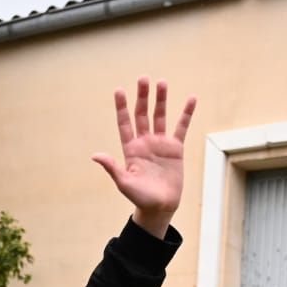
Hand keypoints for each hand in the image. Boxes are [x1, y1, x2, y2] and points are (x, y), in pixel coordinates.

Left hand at [91, 78, 195, 238]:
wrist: (160, 207)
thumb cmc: (140, 198)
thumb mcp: (124, 183)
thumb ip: (112, 167)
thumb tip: (95, 156)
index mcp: (130, 149)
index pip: (125, 123)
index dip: (122, 107)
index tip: (119, 90)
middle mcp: (144, 142)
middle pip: (142, 115)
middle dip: (142, 97)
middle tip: (143, 78)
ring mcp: (160, 144)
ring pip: (160, 116)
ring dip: (161, 100)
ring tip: (161, 83)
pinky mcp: (175, 148)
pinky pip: (181, 127)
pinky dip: (186, 113)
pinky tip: (191, 99)